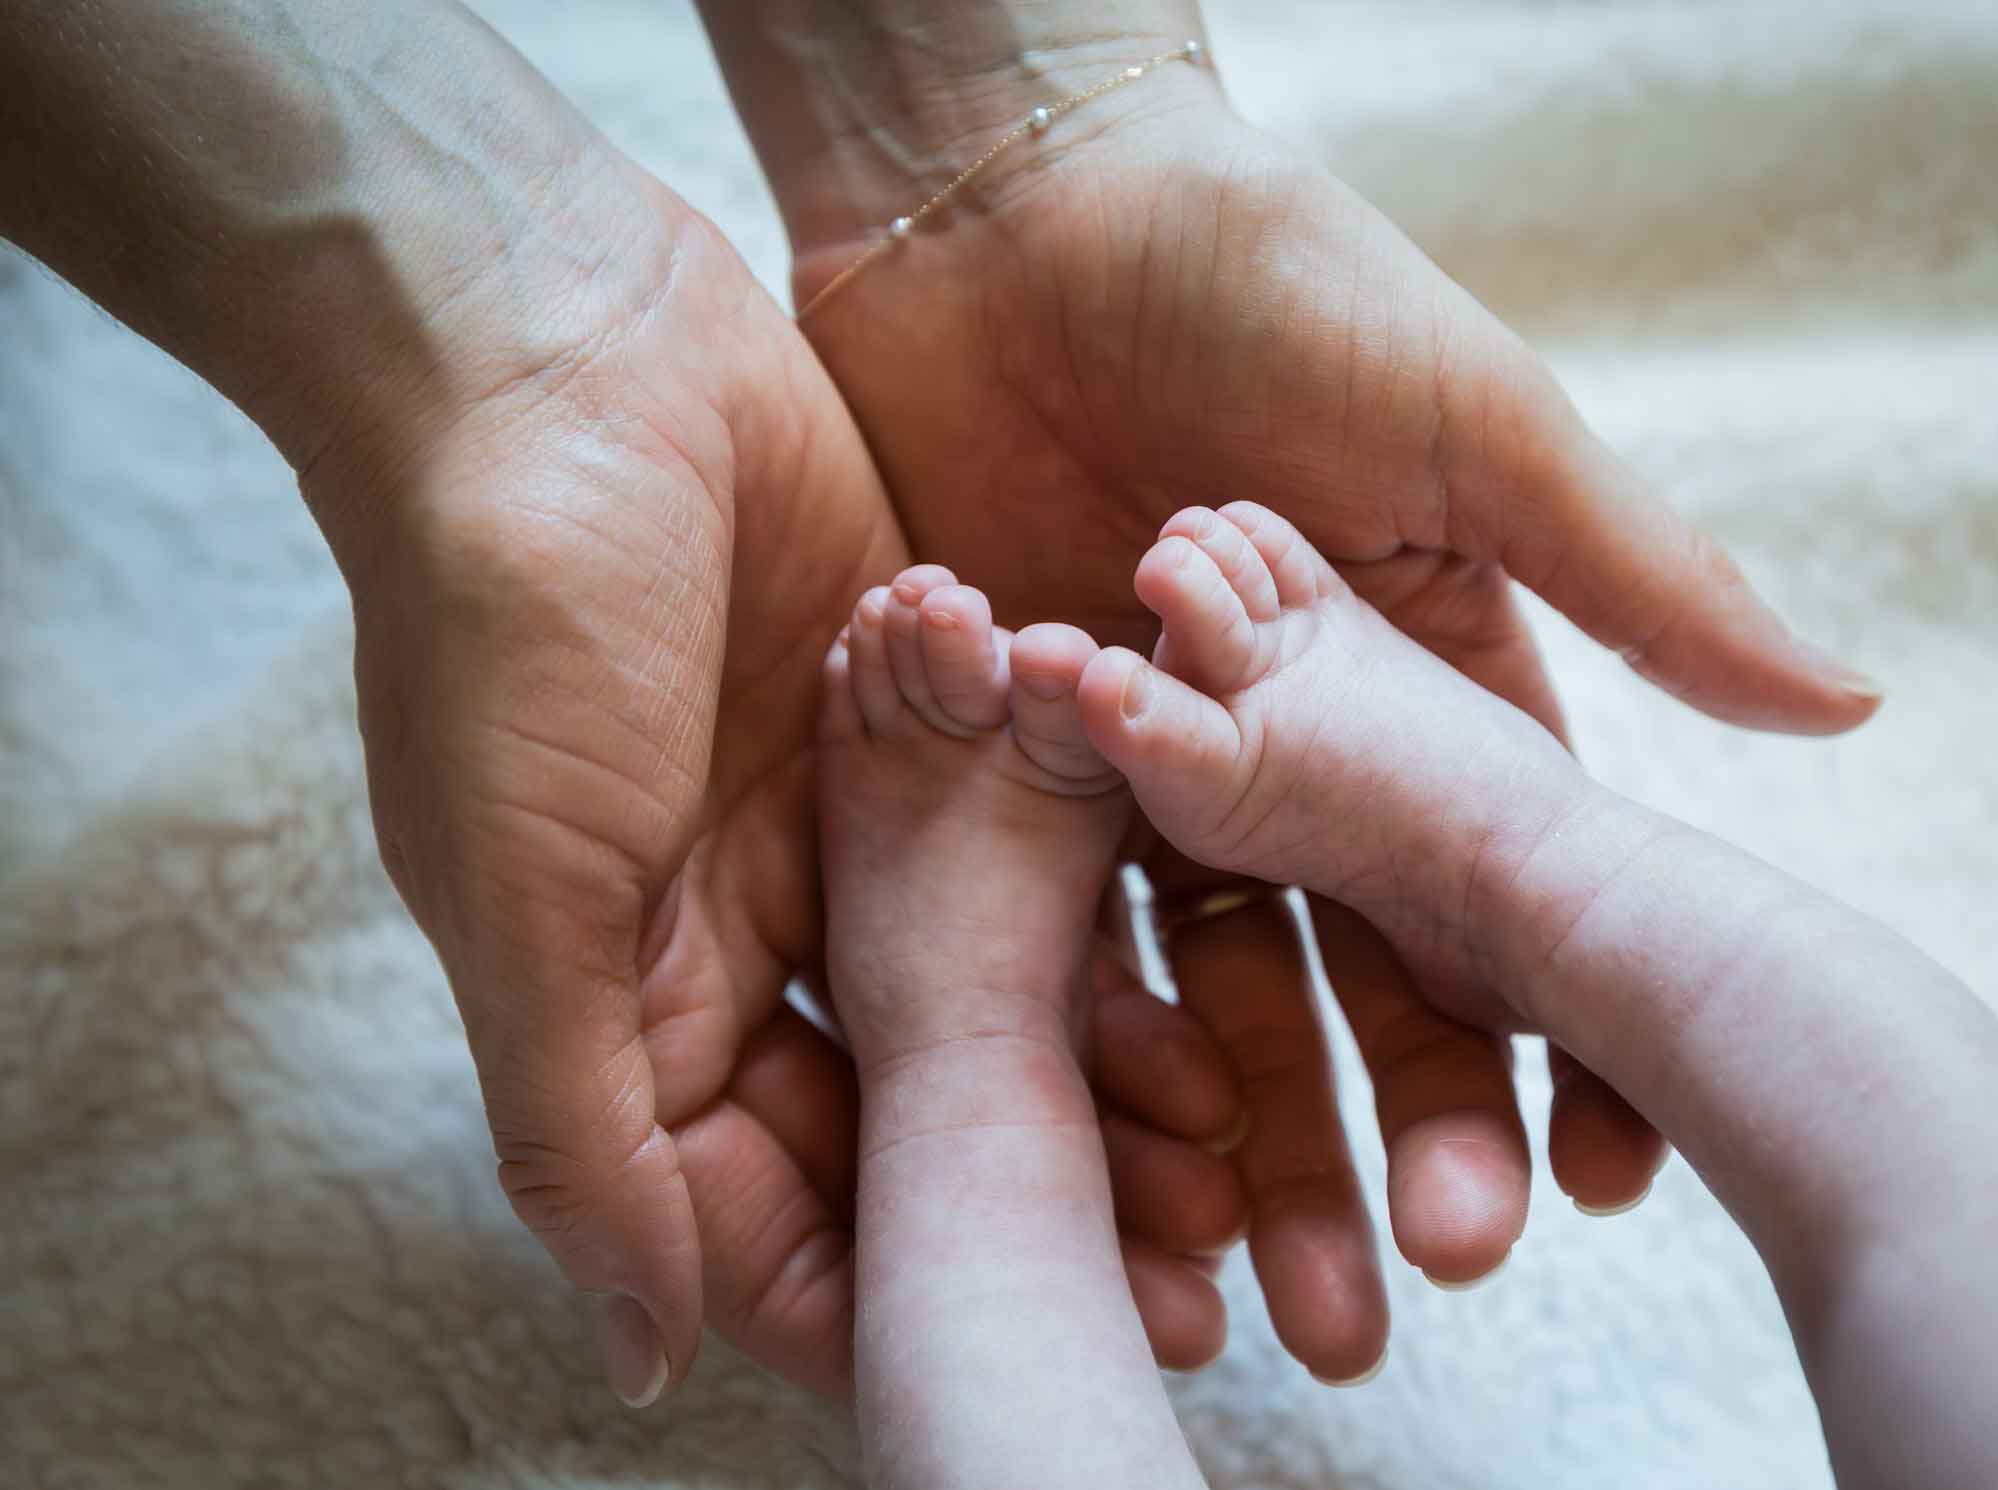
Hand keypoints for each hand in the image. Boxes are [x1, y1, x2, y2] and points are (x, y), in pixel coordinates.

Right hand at [0, 0, 1252, 1402]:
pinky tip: (1214, 1000)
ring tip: (1232, 1167)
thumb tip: (643, 1357)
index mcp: (636, 999)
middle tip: (1192, 1289)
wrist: (562, 345)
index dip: (894, 1299)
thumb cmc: (509, 618)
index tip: (1036, 1360)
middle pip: (908, 1119)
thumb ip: (581, 1128)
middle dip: (1035, 1206)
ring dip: (1097, 1088)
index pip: (769, 1211)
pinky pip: (1032, 849)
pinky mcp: (923, 715)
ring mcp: (842, 826)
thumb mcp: (523, 892)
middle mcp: (745, 934)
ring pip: (991, 1000)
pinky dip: (1109, 925)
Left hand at [776, 43, 1878, 1377]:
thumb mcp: (1473, 431)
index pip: (1495, 899)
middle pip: (1345, 975)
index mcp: (1415, 690)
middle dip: (1380, 1131)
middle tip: (1411, 1282)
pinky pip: (1029, 901)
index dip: (1547, 1040)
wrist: (1016, 201)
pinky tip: (1093, 1136)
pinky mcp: (1000, 745)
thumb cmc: (1272, 283)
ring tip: (1242, 1267)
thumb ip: (1630, 584)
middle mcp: (1285, 747)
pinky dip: (1061, 1007)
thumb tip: (1841, 708)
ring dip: (1223, 1126)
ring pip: (1190, 975)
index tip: (1597, 1182)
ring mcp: (1136, 758)